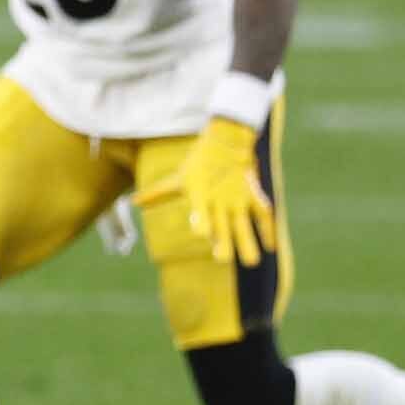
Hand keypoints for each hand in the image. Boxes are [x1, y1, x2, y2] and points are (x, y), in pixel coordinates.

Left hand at [136, 118, 276, 267]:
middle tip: (222, 259)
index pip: (200, 211)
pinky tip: (270, 247)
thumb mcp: (177, 179)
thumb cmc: (198, 164)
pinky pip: (264, 215)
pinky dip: (268, 230)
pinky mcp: (254, 196)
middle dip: (223, 241)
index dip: (200, 221)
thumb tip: (133, 201)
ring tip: (251, 262)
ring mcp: (238, 200)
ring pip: (245, 224)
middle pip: (222, 224)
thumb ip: (158, 194)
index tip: (200, 233)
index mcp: (200, 196)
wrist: (227, 142)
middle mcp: (220, 201)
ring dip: (248, 242)